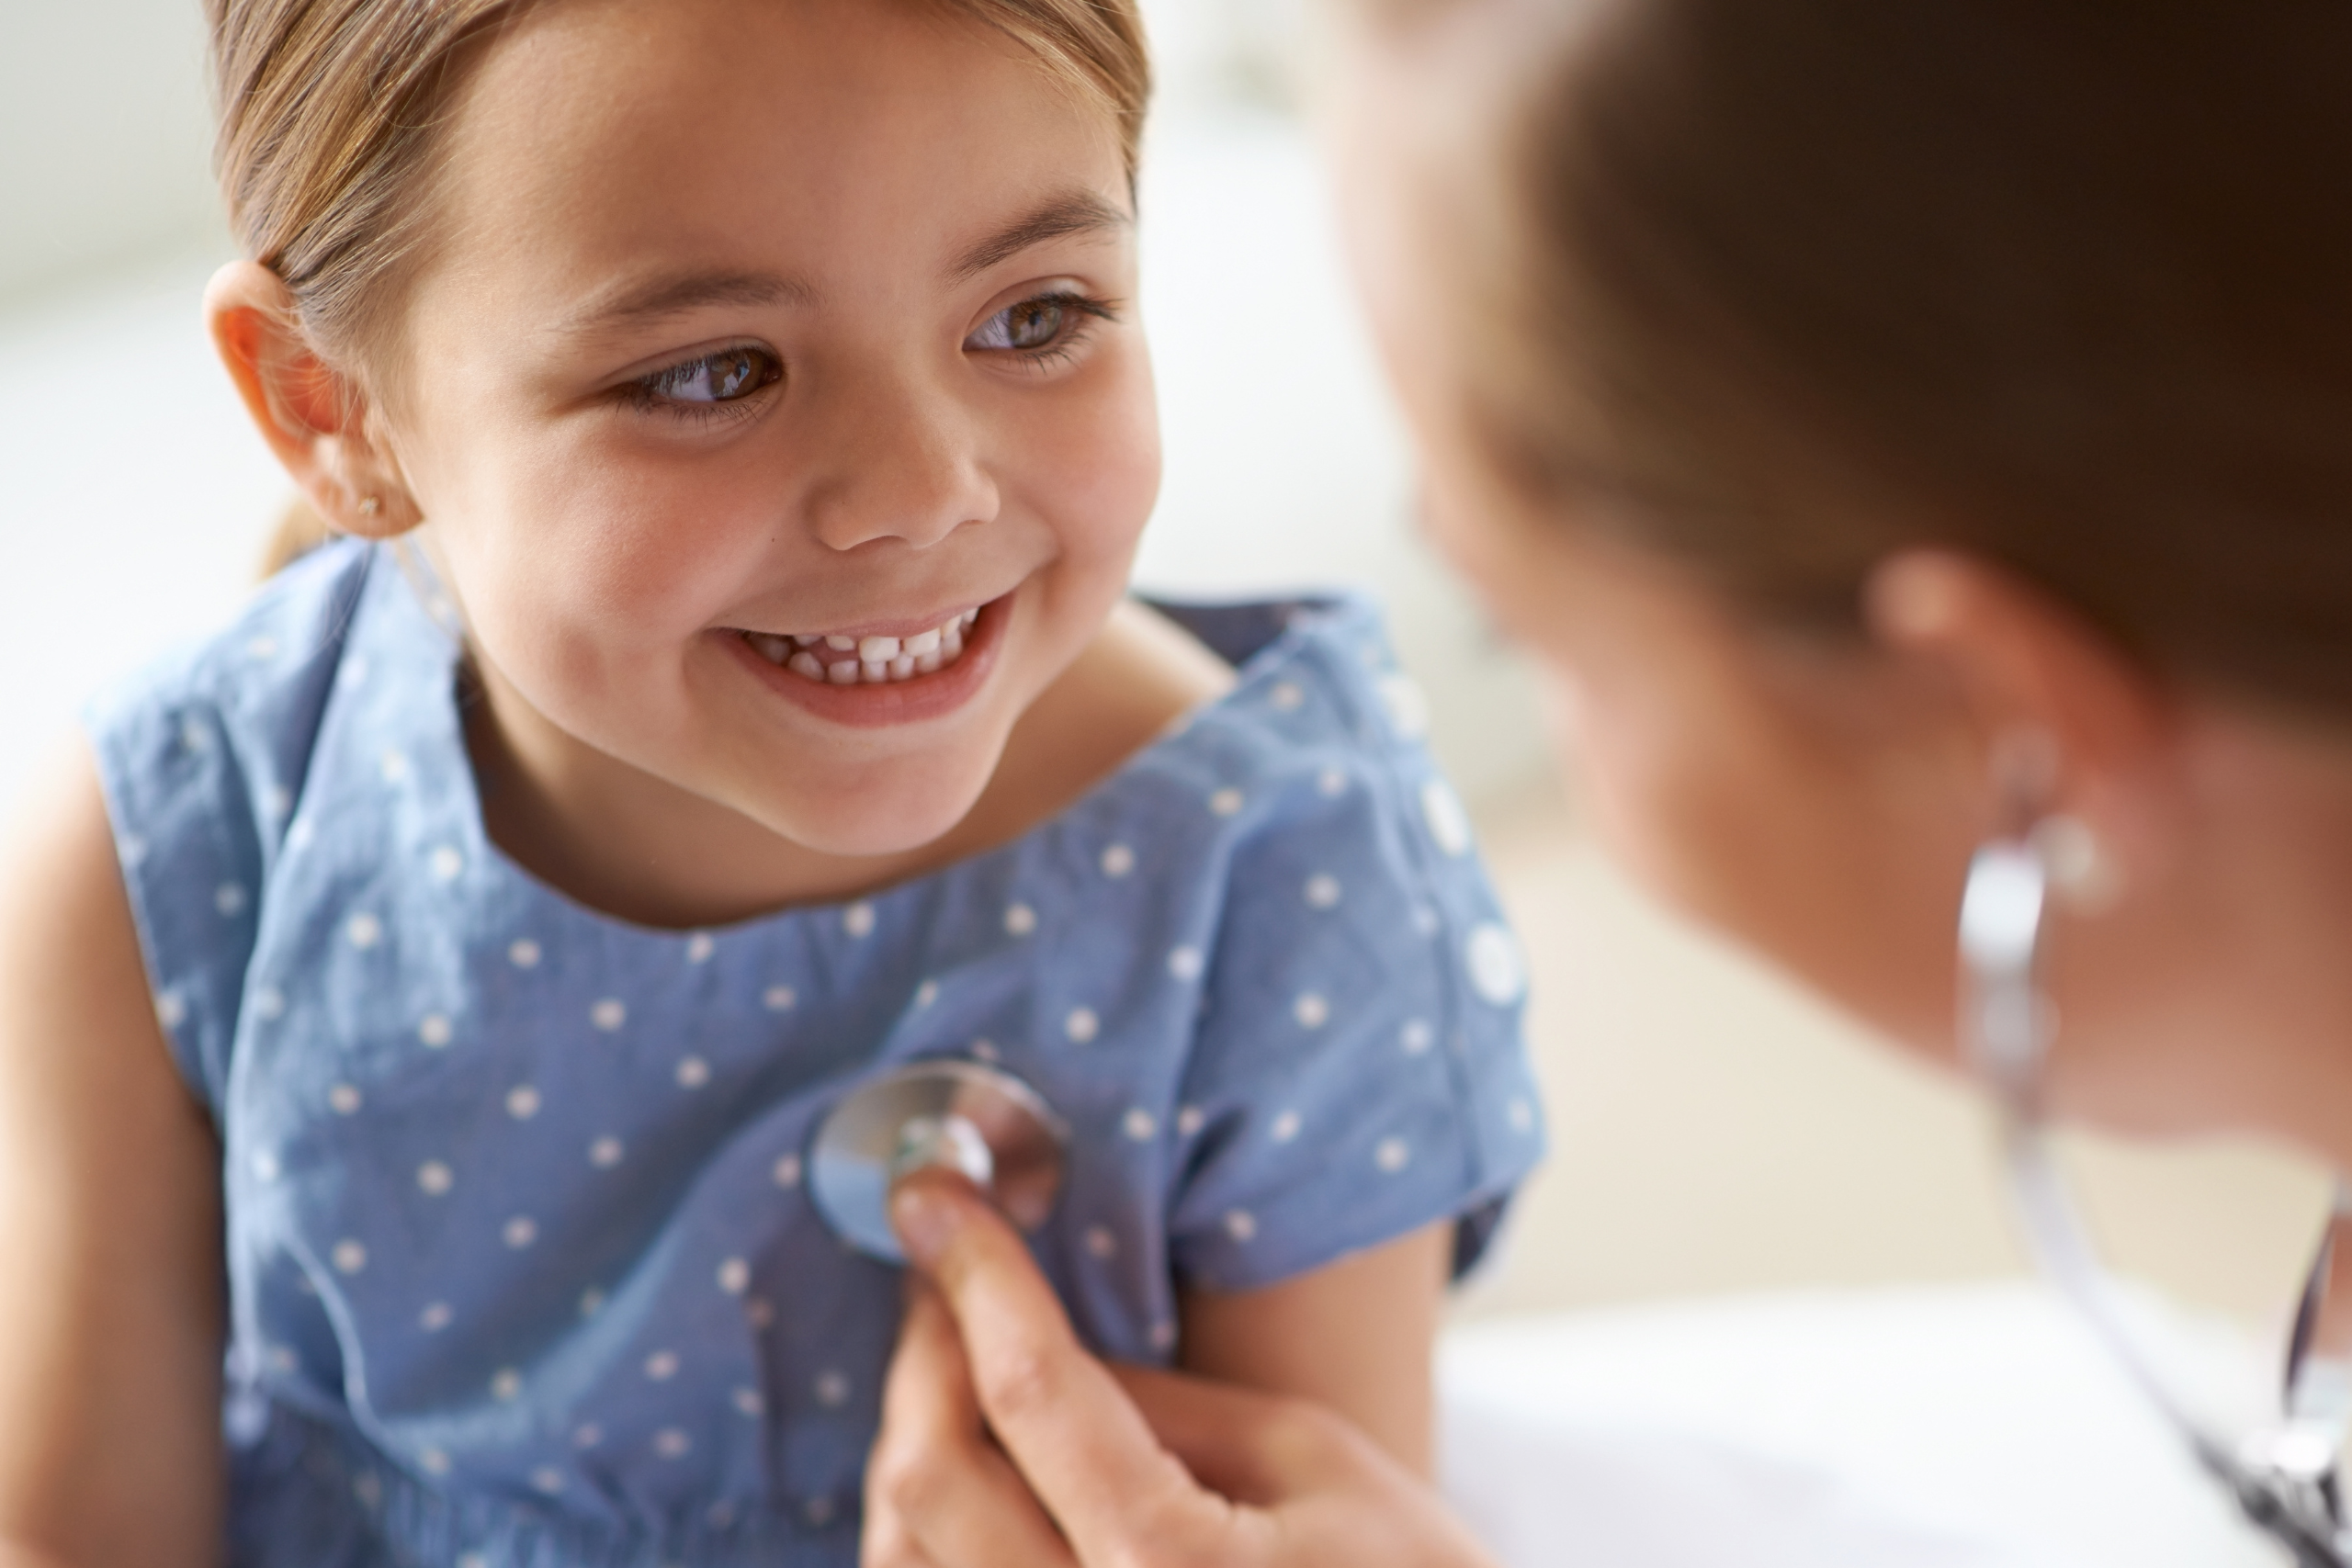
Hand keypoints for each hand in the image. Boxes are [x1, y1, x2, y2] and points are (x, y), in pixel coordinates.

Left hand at [860, 1172, 1496, 1567]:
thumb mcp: (1311, 1460)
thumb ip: (1159, 1402)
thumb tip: (1030, 1341)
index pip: (1031, 1388)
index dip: (976, 1274)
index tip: (934, 1196)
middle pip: (931, 1477)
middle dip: (921, 1355)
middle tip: (940, 1282)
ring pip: (901, 1557)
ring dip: (912, 1448)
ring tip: (951, 1372)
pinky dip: (924, 1533)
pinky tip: (966, 1475)